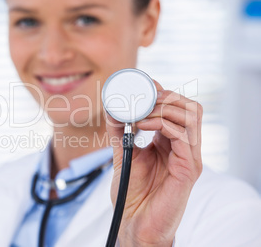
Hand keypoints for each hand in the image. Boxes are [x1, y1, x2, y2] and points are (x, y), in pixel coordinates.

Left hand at [106, 80, 202, 246]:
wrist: (134, 222)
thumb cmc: (131, 191)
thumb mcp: (123, 153)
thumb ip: (120, 131)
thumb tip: (113, 107)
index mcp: (171, 141)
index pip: (177, 107)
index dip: (163, 91)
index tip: (142, 84)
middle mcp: (184, 146)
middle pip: (190, 106)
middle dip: (166, 96)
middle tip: (142, 98)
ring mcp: (190, 157)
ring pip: (191, 115)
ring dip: (163, 107)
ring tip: (140, 112)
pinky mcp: (190, 169)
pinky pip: (183, 135)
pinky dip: (162, 123)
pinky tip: (141, 124)